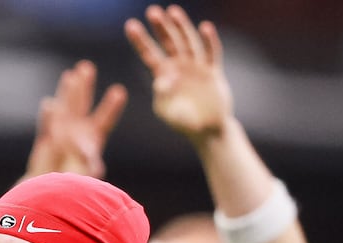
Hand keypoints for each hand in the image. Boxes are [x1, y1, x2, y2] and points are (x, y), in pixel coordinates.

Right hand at [24, 60, 126, 180]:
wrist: (52, 190)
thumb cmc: (73, 183)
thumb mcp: (86, 173)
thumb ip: (90, 164)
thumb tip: (94, 162)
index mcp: (92, 139)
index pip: (104, 119)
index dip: (110, 107)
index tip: (119, 91)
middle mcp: (76, 131)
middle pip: (81, 105)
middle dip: (84, 86)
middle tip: (86, 67)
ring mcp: (59, 133)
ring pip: (64, 108)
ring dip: (66, 92)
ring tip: (70, 75)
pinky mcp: (45, 139)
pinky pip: (46, 125)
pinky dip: (47, 116)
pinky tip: (49, 104)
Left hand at [125, 4, 232, 141]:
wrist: (206, 130)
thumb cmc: (182, 122)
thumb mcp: (167, 112)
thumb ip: (162, 97)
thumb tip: (161, 81)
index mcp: (163, 76)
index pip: (149, 54)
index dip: (140, 40)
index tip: (130, 25)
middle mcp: (179, 67)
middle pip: (168, 43)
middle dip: (160, 27)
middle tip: (151, 11)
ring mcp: (196, 67)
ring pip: (188, 42)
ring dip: (181, 27)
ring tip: (173, 11)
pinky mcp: (213, 72)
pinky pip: (211, 53)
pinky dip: (209, 40)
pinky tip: (204, 27)